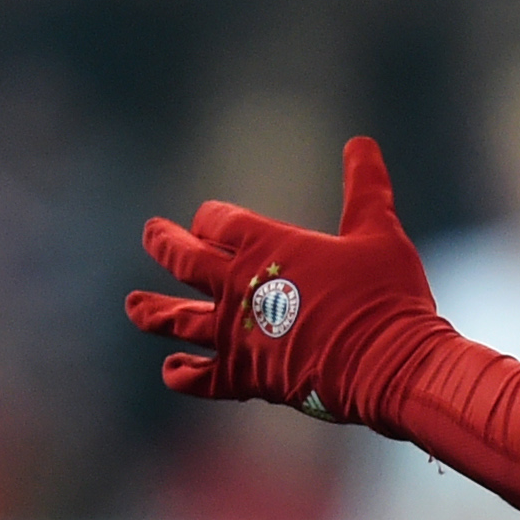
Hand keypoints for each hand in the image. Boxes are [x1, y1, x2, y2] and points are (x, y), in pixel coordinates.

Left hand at [125, 136, 439, 424]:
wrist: (386, 362)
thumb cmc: (385, 294)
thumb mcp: (379, 231)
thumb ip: (365, 186)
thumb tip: (361, 142)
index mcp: (267, 245)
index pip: (219, 221)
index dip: (212, 218)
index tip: (209, 219)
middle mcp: (239, 287)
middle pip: (185, 259)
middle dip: (165, 243)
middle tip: (151, 232)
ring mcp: (235, 334)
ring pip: (179, 318)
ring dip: (154, 310)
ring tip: (133, 305)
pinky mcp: (244, 376)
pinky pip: (199, 377)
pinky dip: (182, 373)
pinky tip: (172, 368)